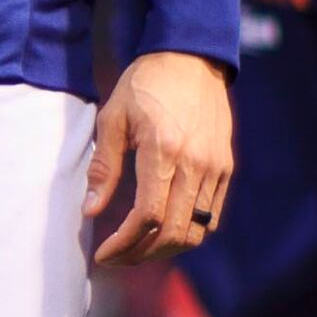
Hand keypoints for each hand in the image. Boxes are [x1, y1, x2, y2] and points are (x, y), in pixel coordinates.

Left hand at [84, 53, 233, 267]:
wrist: (191, 58)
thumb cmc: (146, 85)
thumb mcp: (113, 118)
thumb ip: (103, 167)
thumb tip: (91, 210)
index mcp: (164, 150)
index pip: (147, 216)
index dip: (124, 244)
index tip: (103, 254)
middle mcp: (195, 164)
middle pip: (173, 232)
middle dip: (141, 254)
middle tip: (117, 258)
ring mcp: (215, 168)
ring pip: (196, 231)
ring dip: (165, 249)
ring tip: (137, 249)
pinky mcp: (226, 168)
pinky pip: (211, 217)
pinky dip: (188, 233)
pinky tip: (163, 232)